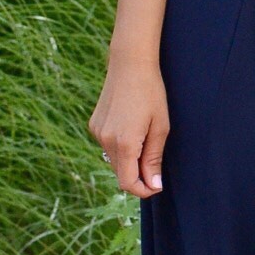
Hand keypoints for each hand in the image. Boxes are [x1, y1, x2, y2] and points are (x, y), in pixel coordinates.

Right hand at [89, 57, 168, 198]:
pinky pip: (108, 146)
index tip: (157, 185)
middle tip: (155, 162)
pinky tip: (132, 127)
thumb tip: (153, 184)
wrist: (130, 64)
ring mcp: (97, 133)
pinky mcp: (94, 125)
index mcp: (124, 143)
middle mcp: (105, 141)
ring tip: (145, 136)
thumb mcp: (160, 128)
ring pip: (114, 160)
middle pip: (121, 173)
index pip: (128, 183)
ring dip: (130, 159)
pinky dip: (121, 146)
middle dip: (138, 175)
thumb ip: (154, 159)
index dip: (144, 190)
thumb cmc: (151, 94)